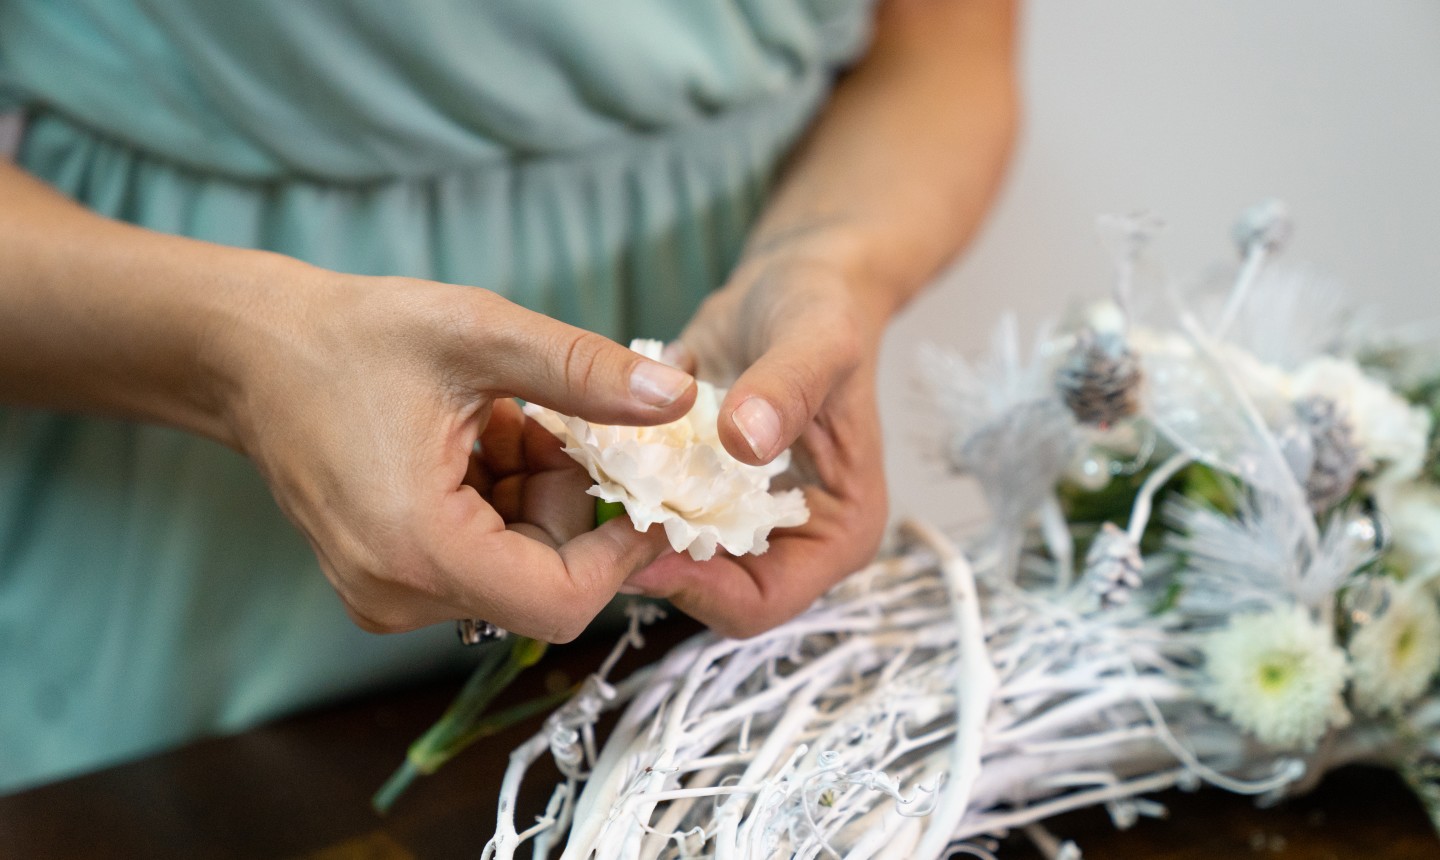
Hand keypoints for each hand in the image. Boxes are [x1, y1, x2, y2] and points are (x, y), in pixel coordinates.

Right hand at [222, 270, 696, 641]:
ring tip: (499, 422)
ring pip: (520, 569)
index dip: (620, 548)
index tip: (640, 482)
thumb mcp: (478, 335)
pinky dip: (506, 504)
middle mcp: (398, 595)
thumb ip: (583, 373)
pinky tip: (477, 443)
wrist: (252, 354)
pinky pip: (485, 561)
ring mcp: (389, 595)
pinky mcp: (389, 581)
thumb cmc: (351, 338)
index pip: (562, 602)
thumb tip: (678, 398)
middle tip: (545, 423)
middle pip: (546, 581)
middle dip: (570, 502)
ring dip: (536, 496)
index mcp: (417, 549)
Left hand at [622, 251, 890, 637]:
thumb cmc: (824, 309)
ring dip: (621, 521)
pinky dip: (612, 487)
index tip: (638, 543)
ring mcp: (735, 519)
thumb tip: (747, 441)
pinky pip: (645, 511)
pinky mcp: (694, 491)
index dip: (697, 588)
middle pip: (705, 589)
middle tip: (593, 506)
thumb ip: (788, 389)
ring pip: (664, 554)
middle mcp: (785, 541)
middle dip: (648, 554)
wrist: (794, 279)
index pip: (761, 604)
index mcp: (837, 534)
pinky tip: (584, 447)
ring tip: (582, 474)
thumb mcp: (819, 339)